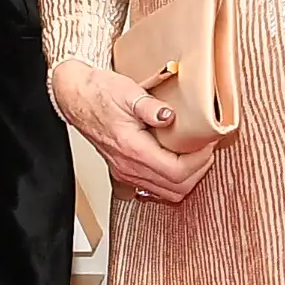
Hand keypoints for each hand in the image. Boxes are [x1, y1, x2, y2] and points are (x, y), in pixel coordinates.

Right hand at [49, 59, 217, 207]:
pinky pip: (154, 190)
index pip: (177, 171)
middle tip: (207, 150)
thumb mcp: (127, 92)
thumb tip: (169, 116)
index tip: (208, 144)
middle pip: (176, 188)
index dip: (200, 161)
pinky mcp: (124, 172)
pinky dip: (172, 182)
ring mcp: (126, 172)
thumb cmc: (100, 93)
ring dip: (187, 179)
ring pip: (167, 193)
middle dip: (199, 170)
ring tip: (196, 156)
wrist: (77, 98)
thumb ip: (149, 106)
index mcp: (133, 149)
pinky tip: (178, 164)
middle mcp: (129, 167)